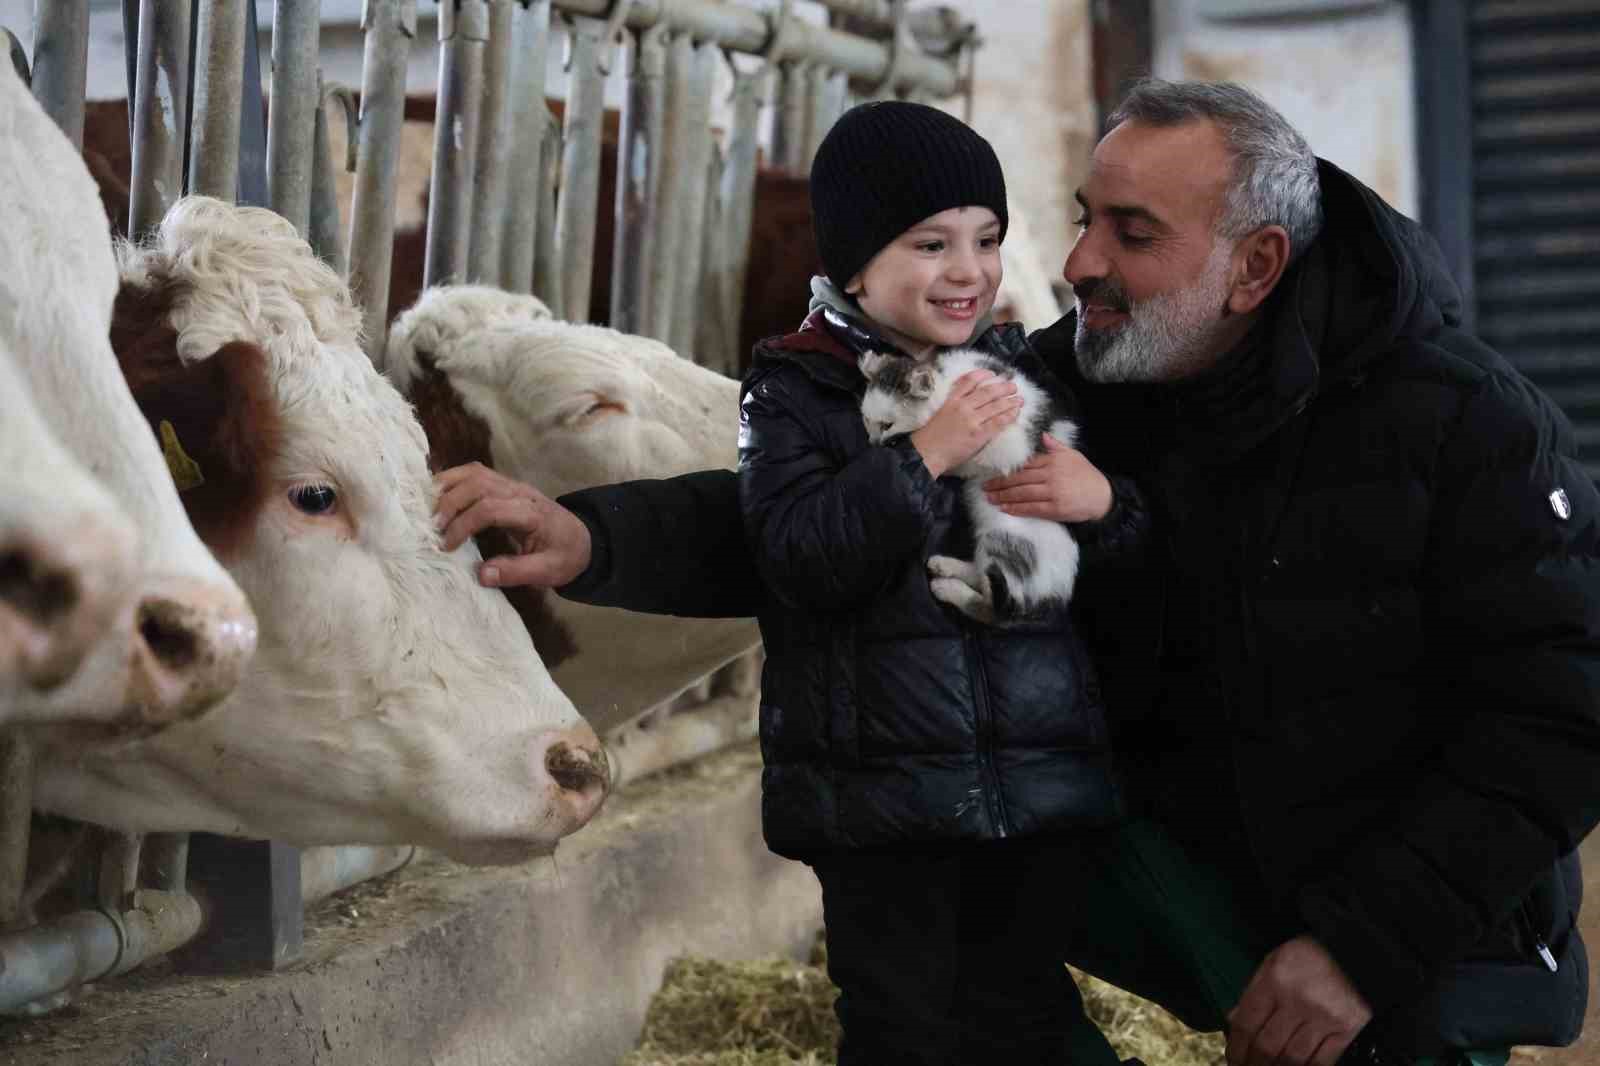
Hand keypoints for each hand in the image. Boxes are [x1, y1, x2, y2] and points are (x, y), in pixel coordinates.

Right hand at [433, 463, 591, 587]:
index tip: (447, 546)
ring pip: (475, 473)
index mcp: (532, 513)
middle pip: (479, 484)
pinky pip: (477, 473)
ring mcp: (513, 485)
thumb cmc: (565, 556)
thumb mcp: (549, 572)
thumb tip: (482, 574)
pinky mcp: (506, 485)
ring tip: (429, 508)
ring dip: (449, 486)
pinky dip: (455, 479)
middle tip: (433, 527)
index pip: (490, 508)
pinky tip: (439, 495)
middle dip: (451, 503)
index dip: (464, 524)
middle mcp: (521, 493)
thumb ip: (517, 572)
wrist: (583, 540)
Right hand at [908, 370, 1022, 477]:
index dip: (983, 375)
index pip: (969, 381)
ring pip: (996, 405)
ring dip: (1010, 401)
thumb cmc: (930, 438)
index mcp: (952, 400)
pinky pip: (998, 422)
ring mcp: (972, 420)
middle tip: (1013, 386)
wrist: (926, 453)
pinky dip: (1009, 416)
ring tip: (1020, 399)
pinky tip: (1016, 413)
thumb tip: (970, 403)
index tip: (992, 373)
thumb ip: (953, 406)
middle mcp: (963, 406)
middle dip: (1003, 387)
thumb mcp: (940, 413)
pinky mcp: (979, 434)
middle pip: (987, 391)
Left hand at [982, 434, 1111, 522]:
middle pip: (1019, 479)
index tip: (992, 473)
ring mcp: (1052, 492)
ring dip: (1004, 497)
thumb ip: (1055, 447)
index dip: (1007, 470)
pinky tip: (1005, 508)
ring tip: (990, 498)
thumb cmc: (1087, 475)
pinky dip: (1016, 509)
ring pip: (1022, 494)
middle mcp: (1050, 475)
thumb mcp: (1073, 455)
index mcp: (1052, 461)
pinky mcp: (1055, 508)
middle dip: (999, 484)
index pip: (1024, 465)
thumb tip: (1043, 435)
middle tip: (984, 487)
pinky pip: (1031, 508)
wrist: (1103, 496)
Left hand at [1226, 937, 1372, 1065]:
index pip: (1247, 1023)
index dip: (1236, 1047)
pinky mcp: (1347, 1029)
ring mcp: (1324, 1017)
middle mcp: (1298, 1000)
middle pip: (1268, 1046)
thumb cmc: (1310, 954)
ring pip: (1294, 1058)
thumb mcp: (1274, 961)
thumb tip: (1235, 1021)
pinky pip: (1322, 1061)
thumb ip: (1254, 991)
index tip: (1233, 1059)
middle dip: (1254, 1064)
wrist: (1355, 950)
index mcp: (1276, 980)